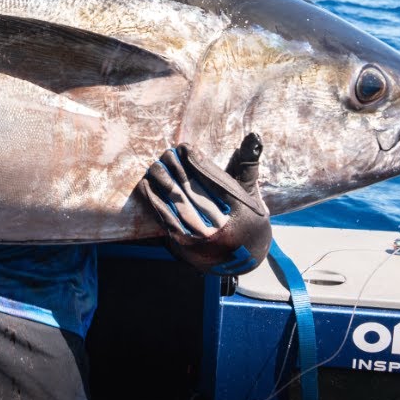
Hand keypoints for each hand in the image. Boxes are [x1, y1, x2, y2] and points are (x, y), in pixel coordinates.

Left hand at [140, 133, 270, 275]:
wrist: (244, 262)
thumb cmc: (249, 221)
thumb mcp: (254, 195)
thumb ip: (248, 167)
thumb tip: (252, 137)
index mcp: (243, 211)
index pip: (217, 183)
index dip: (198, 164)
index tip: (184, 148)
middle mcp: (224, 227)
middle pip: (196, 193)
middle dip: (178, 171)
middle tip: (165, 153)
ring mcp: (204, 239)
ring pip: (179, 206)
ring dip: (163, 184)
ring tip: (154, 167)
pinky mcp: (187, 245)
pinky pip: (167, 220)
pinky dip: (155, 202)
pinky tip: (146, 186)